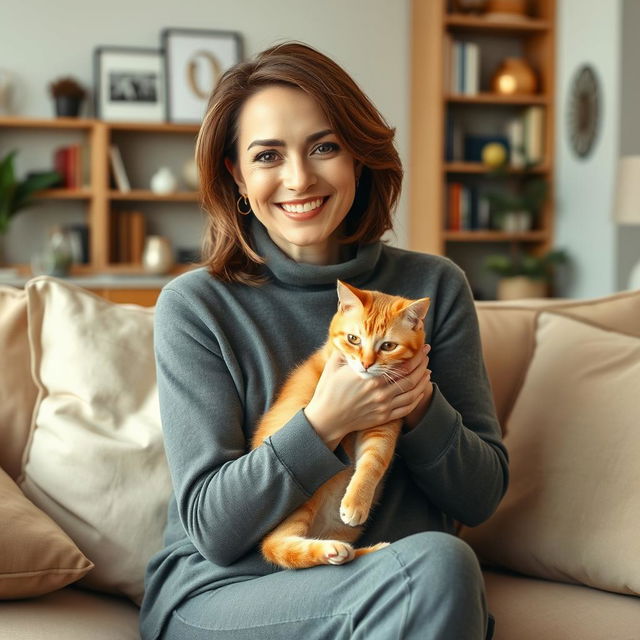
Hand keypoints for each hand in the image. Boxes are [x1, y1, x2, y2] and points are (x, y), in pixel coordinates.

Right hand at [304, 349, 428, 449]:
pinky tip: (420, 391)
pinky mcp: (383, 417)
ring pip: (412, 392)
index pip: (400, 364)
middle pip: (410, 376)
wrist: (326, 419)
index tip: (420, 346)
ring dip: (423, 380)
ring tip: (427, 370)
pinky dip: (417, 398)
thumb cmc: (328, 391)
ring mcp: (383, 405)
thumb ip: (347, 351)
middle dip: (422, 363)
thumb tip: (354, 337)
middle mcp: (380, 391)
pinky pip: (407, 408)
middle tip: (426, 354)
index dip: (414, 355)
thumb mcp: (334, 366)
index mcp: (370, 376)